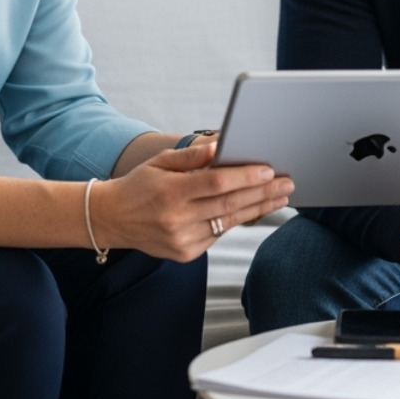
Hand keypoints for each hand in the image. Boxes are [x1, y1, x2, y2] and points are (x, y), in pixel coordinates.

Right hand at [92, 141, 293, 261]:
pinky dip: (236, 220)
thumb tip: (220, 145)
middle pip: (229, 205)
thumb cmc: (139, 184)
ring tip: (280, 196)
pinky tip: (254, 208)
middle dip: (263, 193)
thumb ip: (191, 155)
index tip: (269, 169)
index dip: (245, 176)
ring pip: (228, 223)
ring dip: (258, 208)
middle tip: (287, 183)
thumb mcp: (160, 161)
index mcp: (170, 192)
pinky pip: (217, 235)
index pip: (216, 183)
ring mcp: (181, 240)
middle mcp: (176, 219)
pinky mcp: (185, 254)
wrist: (112, 219)